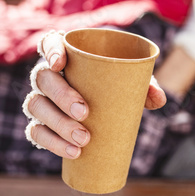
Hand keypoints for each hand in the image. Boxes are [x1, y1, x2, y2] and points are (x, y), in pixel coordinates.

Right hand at [23, 30, 166, 158]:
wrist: (107, 103)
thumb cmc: (117, 84)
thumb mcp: (132, 80)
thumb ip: (146, 85)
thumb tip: (159, 100)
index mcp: (68, 55)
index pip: (50, 43)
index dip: (51, 51)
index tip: (60, 64)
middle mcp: (49, 74)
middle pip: (43, 78)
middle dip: (60, 96)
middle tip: (84, 112)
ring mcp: (42, 98)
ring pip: (35, 106)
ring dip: (58, 124)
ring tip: (83, 139)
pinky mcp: (41, 122)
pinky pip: (36, 132)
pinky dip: (52, 143)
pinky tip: (73, 152)